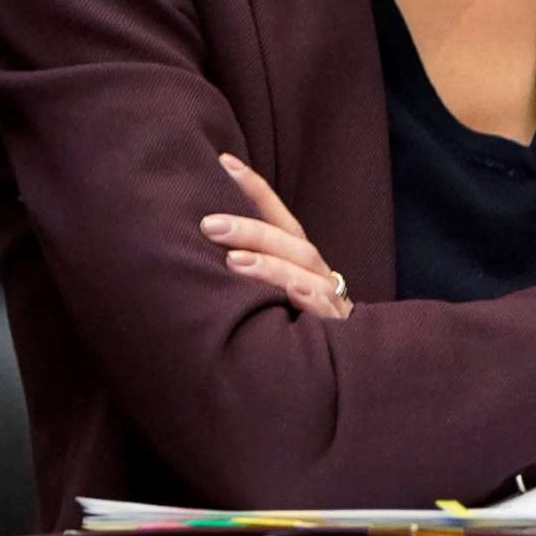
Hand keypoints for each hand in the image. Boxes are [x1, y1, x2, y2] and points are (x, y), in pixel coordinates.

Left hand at [203, 153, 351, 320]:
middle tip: (210, 225)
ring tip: (235, 261)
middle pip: (290, 243)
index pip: (279, 219)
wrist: (338, 374)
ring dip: (272, 265)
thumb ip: (245, 269)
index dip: (255, 189)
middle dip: (252, 230)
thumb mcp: (266, 295)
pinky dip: (311, 299)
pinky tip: (294, 292)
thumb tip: (197, 240)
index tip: (224, 161)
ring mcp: (329, 300)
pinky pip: (326, 310)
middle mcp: (316, 274)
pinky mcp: (337, 328)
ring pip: (306, 273)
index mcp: (299, 262)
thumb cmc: (287, 326)